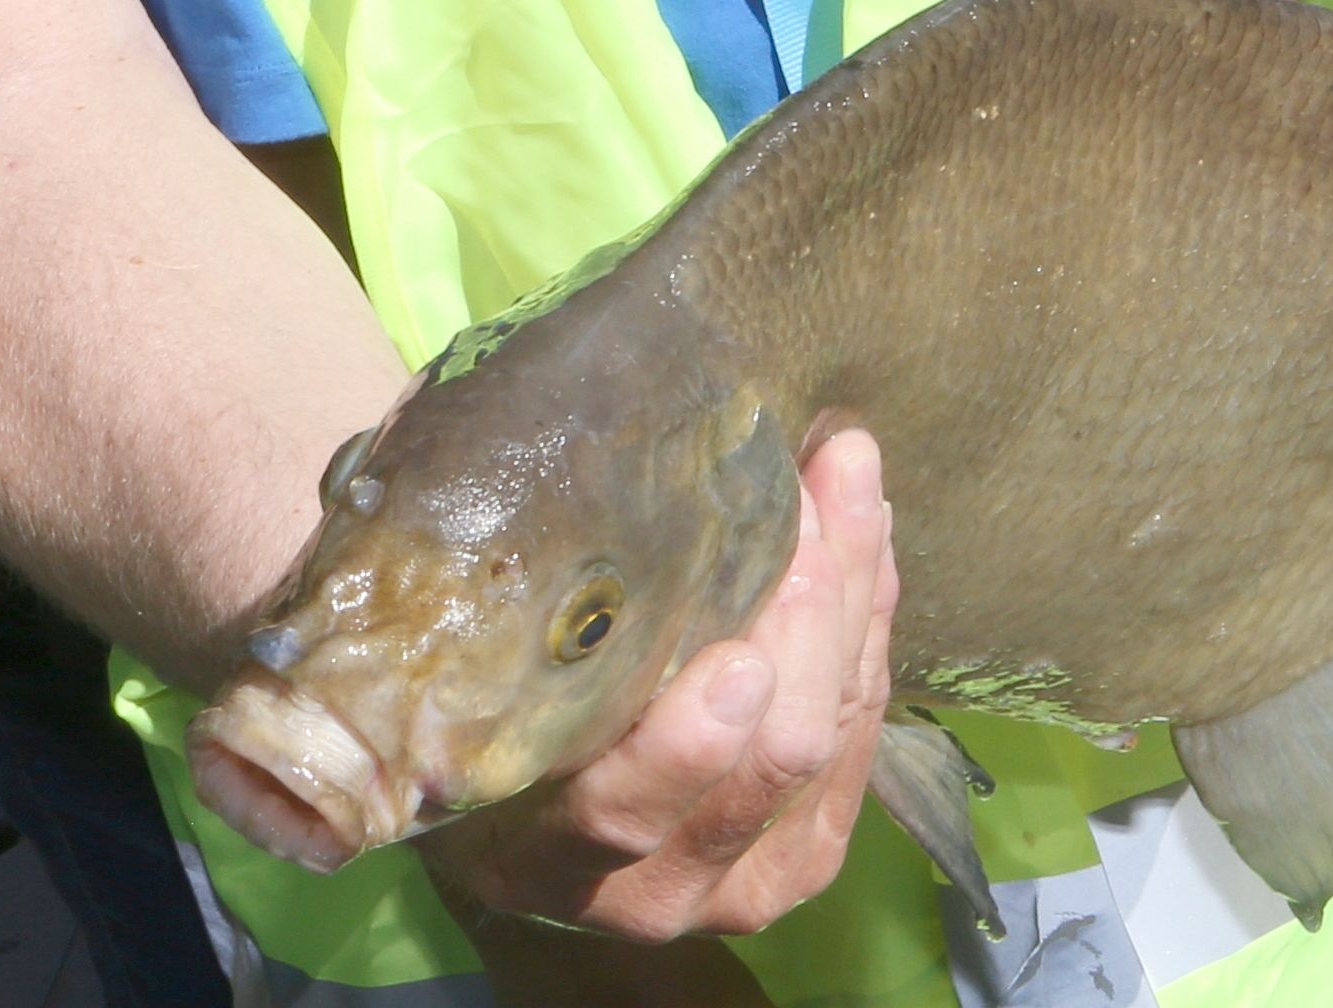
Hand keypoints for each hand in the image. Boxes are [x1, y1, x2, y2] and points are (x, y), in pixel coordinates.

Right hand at [423, 429, 894, 941]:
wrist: (515, 791)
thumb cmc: (472, 686)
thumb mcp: (462, 652)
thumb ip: (475, 579)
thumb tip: (488, 439)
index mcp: (532, 854)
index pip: (622, 811)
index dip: (686, 735)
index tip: (735, 633)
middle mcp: (641, 893)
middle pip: (766, 758)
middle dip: (802, 613)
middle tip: (800, 486)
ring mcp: (733, 887)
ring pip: (826, 740)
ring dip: (848, 597)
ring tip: (842, 473)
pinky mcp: (798, 862)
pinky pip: (860, 739)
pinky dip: (870, 632)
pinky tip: (864, 538)